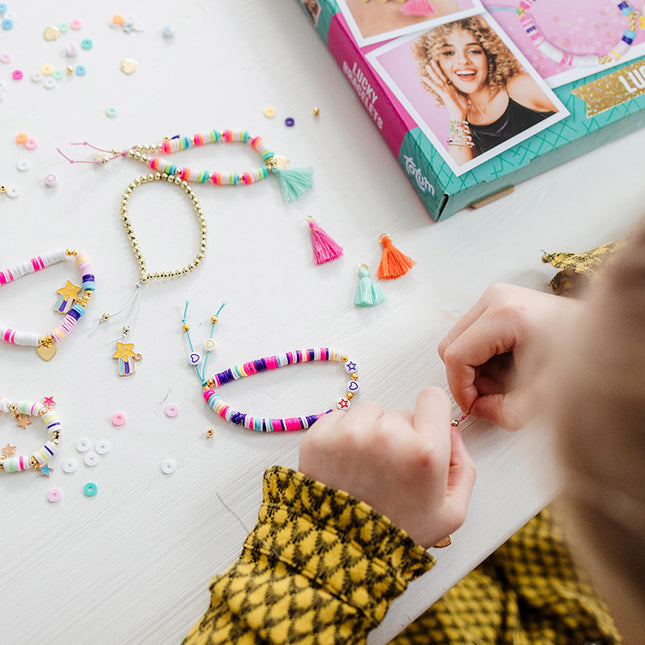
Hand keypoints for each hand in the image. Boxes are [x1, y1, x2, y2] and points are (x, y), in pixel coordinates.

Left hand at [298, 387, 475, 548]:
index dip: (431, 414)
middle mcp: (388, 436)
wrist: (341, 552)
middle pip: (400, 412)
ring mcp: (350, 434)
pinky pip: (339, 417)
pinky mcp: (320, 436)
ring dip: (370, 432)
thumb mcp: (451, 513)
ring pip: (369, 413)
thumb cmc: (397, 533)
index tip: (423, 429)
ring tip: (366, 469)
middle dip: (399, 435)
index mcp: (425, 452)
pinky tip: (345, 465)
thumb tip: (451, 431)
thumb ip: (463, 466)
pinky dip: (342, 434)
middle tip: (391, 471)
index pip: (433, 398)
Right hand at [422, 61, 469, 120]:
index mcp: (450, 88)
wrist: (459, 116)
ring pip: (437, 79)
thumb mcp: (464, 96)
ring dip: (432, 72)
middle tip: (431, 61)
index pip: (445, 77)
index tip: (439, 64)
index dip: (442, 71)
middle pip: (440, 76)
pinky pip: (436, 87)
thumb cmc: (462, 108)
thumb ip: (464, 91)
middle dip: (436, 68)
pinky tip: (424, 78)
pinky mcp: (444, 94)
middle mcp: (446, 89)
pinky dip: (430, 82)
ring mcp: (444, 91)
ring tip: (427, 65)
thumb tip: (469, 88)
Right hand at [438, 283, 577, 430]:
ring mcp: (497, 297)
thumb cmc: (583, 358)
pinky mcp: (500, 302)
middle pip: (451, 346)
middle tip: (493, 397)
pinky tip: (508, 367)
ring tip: (507, 382)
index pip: (455, 355)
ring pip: (459, 340)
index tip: (476, 407)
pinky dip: (484, 358)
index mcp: (505, 314)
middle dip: (467, 378)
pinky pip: (472, 335)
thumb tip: (478, 410)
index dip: (461, 389)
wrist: (607, 338)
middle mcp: (496, 298)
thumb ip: (503, 413)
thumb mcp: (543, 397)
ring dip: (475, 369)